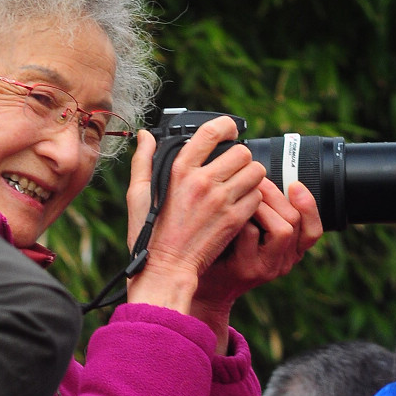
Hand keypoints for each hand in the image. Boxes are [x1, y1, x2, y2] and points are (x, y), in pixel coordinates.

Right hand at [125, 119, 265, 318]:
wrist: (166, 269)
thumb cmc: (149, 234)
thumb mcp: (137, 194)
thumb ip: (143, 161)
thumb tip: (145, 136)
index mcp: (179, 170)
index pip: (211, 132)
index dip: (226, 126)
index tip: (230, 131)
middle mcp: (203, 182)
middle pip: (242, 151)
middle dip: (240, 157)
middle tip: (233, 167)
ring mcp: (221, 201)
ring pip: (255, 172)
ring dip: (251, 176)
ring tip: (240, 184)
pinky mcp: (234, 219)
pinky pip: (258, 196)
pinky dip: (253, 198)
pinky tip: (240, 204)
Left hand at [190, 177, 322, 348]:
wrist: (198, 281)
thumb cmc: (224, 249)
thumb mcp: (252, 232)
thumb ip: (267, 213)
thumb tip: (268, 175)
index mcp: (290, 252)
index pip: (313, 230)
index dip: (309, 206)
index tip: (295, 184)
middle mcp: (283, 263)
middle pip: (296, 222)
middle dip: (276, 195)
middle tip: (255, 181)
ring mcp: (265, 268)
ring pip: (282, 228)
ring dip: (261, 205)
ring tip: (242, 194)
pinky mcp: (246, 268)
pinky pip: (252, 233)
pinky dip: (242, 216)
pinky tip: (227, 211)